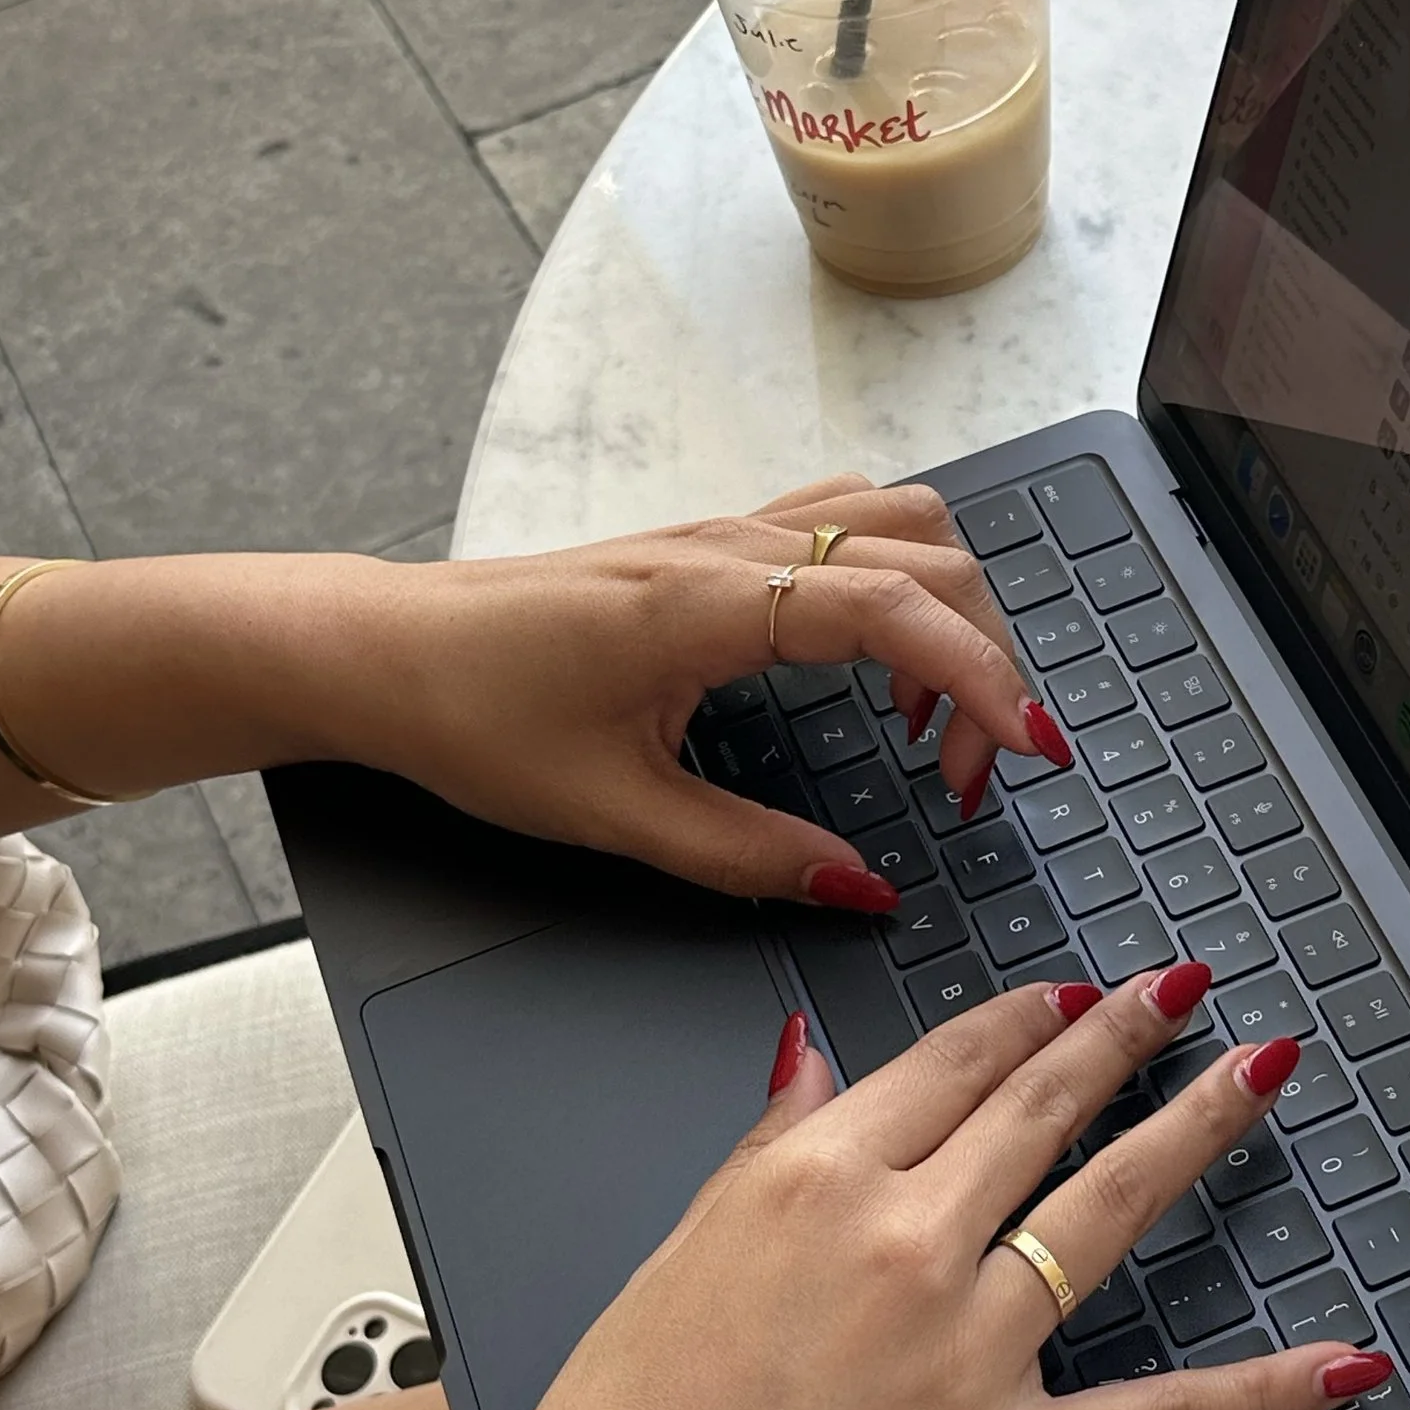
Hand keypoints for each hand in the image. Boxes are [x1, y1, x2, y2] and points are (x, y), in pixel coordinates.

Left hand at [335, 475, 1065, 904]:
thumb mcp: (612, 814)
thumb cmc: (475, 717)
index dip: (983, 676)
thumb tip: (860, 888)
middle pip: (929, 556)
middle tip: (968, 774)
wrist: (385, 650)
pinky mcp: (716, 539)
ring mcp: (730, 529)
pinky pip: (849, 520)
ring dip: (948, 609)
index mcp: (715, 602)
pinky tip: (878, 658)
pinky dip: (901, 579)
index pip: (898, 606)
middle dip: (982, 661)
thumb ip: (747, 855)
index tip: (1025, 752)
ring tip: (930, 718)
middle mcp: (737, 544)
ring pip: (899, 522)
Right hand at [424, 970, 1388, 1409]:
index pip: (945, 1064)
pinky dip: (1265, 1394)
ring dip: (1199, 1126)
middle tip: (1184, 989)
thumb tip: (809, 1059)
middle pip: (1041, 1107)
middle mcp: (900, 1242)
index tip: (1065, 994)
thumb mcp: (669, 1264)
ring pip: (1111, 1207)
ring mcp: (963, 1352)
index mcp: (807, 1180)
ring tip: (1258, 1068)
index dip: (1021, 1020)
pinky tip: (1346, 1363)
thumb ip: (759, 1153)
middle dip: (1124, 1035)